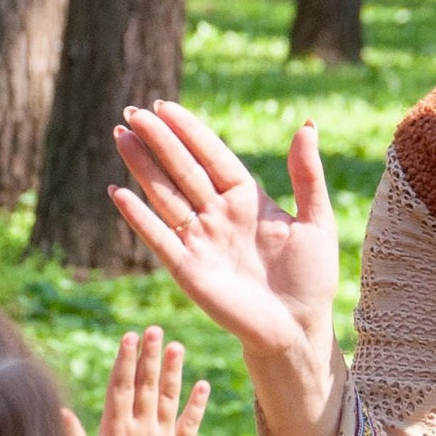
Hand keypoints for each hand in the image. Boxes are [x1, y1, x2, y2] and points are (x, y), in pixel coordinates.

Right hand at [65, 327, 208, 435]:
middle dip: (150, 356)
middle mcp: (141, 430)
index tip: (129, 337)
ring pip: (168, 400)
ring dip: (173, 372)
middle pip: (146, 387)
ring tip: (177, 346)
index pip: (121, 388)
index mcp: (116, 430)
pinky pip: (189, 425)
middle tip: (155, 329)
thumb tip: (60, 410)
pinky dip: (197, 405)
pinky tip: (203, 384)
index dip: (125, 361)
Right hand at [110, 103, 338, 366]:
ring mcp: (201, 241)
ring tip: (120, 135)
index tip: (166, 106)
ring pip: (165, 195)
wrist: (299, 329)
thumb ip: (307, 175)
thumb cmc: (311, 278)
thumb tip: (307, 125)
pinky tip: (118, 192)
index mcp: (247, 199)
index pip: (212, 156)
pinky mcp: (188, 269)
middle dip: (158, 140)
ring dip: (141, 166)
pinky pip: (159, 237)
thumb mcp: (317, 220)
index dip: (189, 132)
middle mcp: (218, 215)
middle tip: (132, 110)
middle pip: (183, 169)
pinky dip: (139, 216)